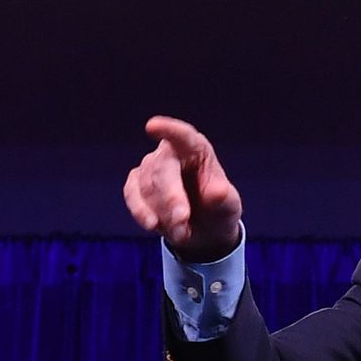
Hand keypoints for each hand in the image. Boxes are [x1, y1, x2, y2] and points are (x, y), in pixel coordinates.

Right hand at [124, 116, 244, 262]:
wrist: (203, 231)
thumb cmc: (218, 210)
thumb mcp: (229, 207)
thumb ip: (224, 199)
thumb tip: (216, 192)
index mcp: (198, 151)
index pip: (185, 137)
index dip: (169, 131)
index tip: (152, 126)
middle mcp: (172, 154)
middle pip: (163, 169)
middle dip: (171, 198)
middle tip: (182, 221)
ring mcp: (151, 168)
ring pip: (147, 185)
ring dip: (163, 213)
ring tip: (183, 233)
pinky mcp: (136, 184)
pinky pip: (132, 194)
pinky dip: (141, 211)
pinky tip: (152, 225)